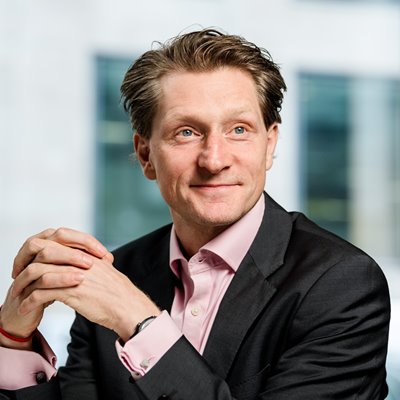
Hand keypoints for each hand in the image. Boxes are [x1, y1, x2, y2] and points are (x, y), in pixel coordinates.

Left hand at [11, 228, 159, 341]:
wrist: (127, 306)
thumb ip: (90, 262)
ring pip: (37, 272)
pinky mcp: (72, 292)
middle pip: (42, 250)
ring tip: (17, 295)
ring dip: (23, 284)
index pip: (57, 238)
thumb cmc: (117, 292)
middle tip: (17, 274)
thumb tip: (77, 262)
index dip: (39, 248)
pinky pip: (41, 294)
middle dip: (24, 261)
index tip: (30, 260)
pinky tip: (25, 308)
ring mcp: (74, 274)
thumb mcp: (104, 270)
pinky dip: (29, 301)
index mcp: (86, 251)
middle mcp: (79, 259)